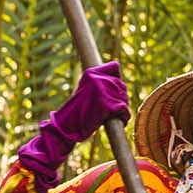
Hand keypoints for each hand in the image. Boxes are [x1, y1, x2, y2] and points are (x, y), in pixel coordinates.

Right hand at [18, 61, 129, 189]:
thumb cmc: (77, 111)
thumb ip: (100, 82)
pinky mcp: (108, 104)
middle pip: (121, 84)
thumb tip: (120, 82)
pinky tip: (118, 119)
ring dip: (122, 107)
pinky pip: (124, 109)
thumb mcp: (86, 90)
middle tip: (110, 107)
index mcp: (91, 72)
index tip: (110, 89)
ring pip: (124, 97)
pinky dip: (124, 116)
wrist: (68, 126)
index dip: (116, 78)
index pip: (114, 66)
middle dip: (120, 96)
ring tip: (111, 114)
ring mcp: (103, 91)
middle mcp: (97, 78)